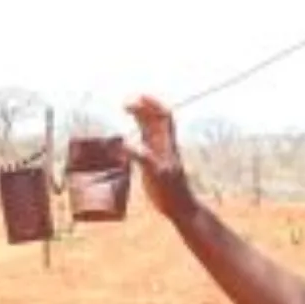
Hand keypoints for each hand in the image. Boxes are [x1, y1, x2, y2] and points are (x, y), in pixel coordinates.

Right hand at [124, 94, 197, 220]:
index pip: (163, 117)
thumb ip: (142, 157)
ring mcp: (158, 154)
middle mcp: (163, 146)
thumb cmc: (170, 191)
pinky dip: (135, 136)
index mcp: (166, 144)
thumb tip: (125, 144)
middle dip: (142, 108)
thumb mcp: (155, 174)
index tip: (140, 97)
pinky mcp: (152, 163)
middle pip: (155, 120)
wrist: (179, 206)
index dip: (154, 104)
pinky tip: (125, 139)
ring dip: (139, 118)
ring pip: (150, 130)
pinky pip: (144, 144)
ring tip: (126, 110)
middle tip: (125, 105)